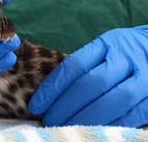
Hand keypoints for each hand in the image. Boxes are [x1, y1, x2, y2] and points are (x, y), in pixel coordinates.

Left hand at [29, 25, 147, 126]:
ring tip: (66, 128)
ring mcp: (143, 76)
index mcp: (106, 44)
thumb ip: (83, 67)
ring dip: (86, 118)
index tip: (36, 105)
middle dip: (66, 106)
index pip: (74, 66)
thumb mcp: (102, 50)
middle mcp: (124, 58)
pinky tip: (94, 130)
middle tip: (49, 120)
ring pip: (113, 101)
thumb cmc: (121, 53)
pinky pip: (132, 114)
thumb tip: (52, 94)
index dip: (52, 88)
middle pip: (90, 84)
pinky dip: (110, 124)